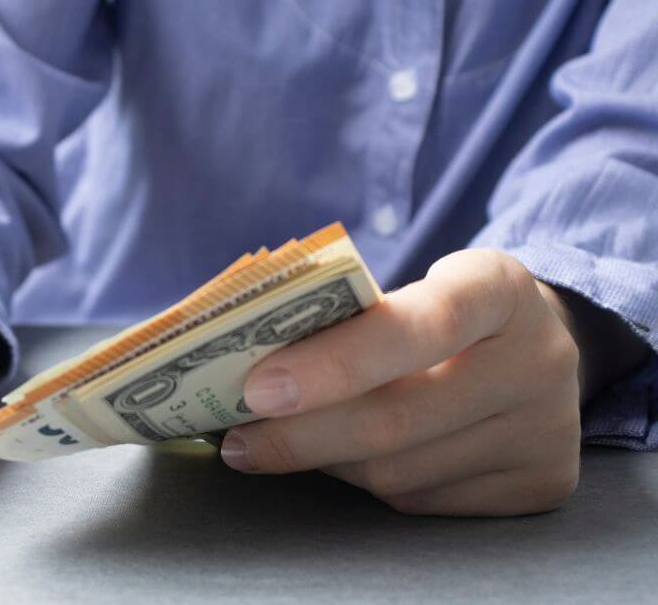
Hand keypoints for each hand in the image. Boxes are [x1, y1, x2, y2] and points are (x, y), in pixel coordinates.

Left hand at [220, 249, 581, 515]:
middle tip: (238, 437)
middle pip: (399, 416)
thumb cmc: (443, 308)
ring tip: (271, 445)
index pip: (422, 324)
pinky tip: (333, 459)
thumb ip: (348, 315)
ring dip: (324, 461)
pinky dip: (364, 482)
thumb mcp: (414, 283)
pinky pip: (421, 500)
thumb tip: (244, 366)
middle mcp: (539, 359)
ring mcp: (546, 430)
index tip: (258, 386)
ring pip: (401, 471)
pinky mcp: (541, 484)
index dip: (336, 360)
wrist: (541, 344)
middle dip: (302, 433)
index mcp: (501, 287)